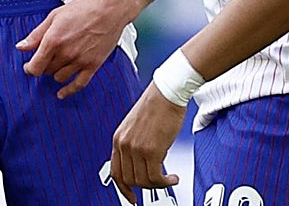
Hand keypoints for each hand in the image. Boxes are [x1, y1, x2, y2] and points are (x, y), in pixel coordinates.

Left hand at [17, 0, 130, 98]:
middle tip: (45, 58)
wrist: (108, 9)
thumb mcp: (54, 17)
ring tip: (57, 63)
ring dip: (55, 73)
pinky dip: (68, 91)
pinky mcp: (93, 65)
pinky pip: (78, 84)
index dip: (29, 69)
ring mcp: (80, 61)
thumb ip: (36, 35)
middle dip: (43, 66)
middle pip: (47, 71)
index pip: (35, 67)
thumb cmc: (82, 9)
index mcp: (53, 40)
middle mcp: (66, 53)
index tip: (28, 66)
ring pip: (60, 78)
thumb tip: (21, 47)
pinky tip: (61, 93)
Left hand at [110, 84, 184, 203]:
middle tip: (157, 183)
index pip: (115, 172)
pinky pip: (156, 178)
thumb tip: (140, 164)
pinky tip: (173, 178)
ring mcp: (136, 148)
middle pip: (129, 179)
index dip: (124, 188)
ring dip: (157, 185)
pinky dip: (165, 182)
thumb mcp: (135, 125)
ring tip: (168, 179)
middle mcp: (124, 144)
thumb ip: (133, 144)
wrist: (167, 93)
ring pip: (143, 181)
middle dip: (144, 186)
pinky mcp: (152, 150)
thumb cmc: (156, 105)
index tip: (131, 197)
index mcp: (118, 138)